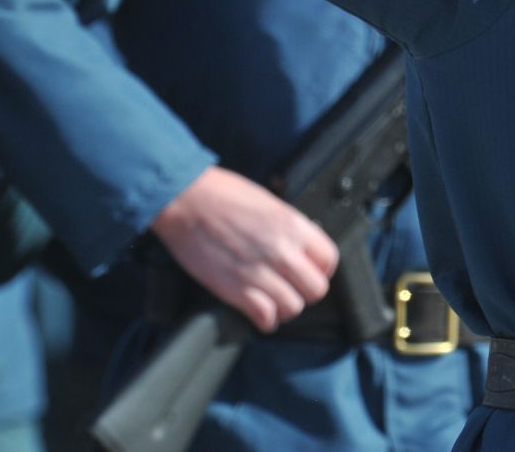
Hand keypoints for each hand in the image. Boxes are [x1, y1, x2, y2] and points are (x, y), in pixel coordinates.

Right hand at [151, 166, 338, 332]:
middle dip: (304, 292)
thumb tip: (299, 247)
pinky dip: (264, 320)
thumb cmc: (221, 193)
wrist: (185, 199)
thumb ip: (287, 227)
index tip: (309, 272)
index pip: (329, 260)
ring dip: (284, 308)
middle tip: (290, 288)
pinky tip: (258, 312)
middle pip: (316, 290)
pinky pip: (266, 317)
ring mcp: (260, 271)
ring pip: (293, 308)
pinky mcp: (236, 289)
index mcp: (293, 225)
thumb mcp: (268, 201)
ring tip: (272, 301)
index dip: (321, 270)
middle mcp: (282, 250)